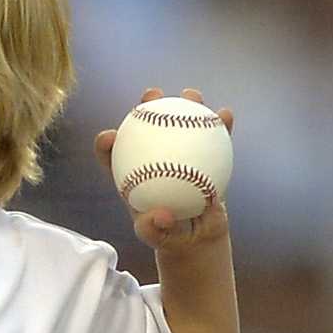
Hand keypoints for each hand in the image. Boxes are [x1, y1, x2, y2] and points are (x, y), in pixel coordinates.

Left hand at [95, 87, 233, 263]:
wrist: (194, 236)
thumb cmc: (168, 236)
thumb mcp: (156, 237)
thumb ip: (153, 230)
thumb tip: (161, 216)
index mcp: (132, 173)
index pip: (113, 155)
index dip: (107, 143)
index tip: (110, 136)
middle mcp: (153, 156)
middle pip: (146, 126)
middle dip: (146, 106)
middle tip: (152, 96)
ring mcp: (179, 153)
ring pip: (180, 124)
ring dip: (185, 105)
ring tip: (191, 95)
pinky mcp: (203, 156)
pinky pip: (212, 138)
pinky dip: (219, 126)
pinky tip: (225, 115)